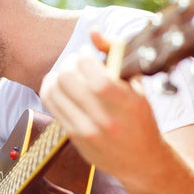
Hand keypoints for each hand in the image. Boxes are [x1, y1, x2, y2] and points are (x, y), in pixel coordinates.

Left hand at [39, 32, 163, 179]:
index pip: (93, 73)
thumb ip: (118, 56)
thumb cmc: (141, 120)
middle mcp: (105, 120)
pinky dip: (51, 89)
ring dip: (57, 75)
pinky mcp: (73, 138)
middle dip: (69, 63)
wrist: (142, 161)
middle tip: (77, 64)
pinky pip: (51, 105)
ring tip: (68, 74)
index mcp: (126, 104)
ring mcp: (86, 131)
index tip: (88, 55)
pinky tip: (61, 88)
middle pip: (67, 78)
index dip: (84, 56)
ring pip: (53, 91)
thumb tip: (93, 32)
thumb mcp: (138, 87)